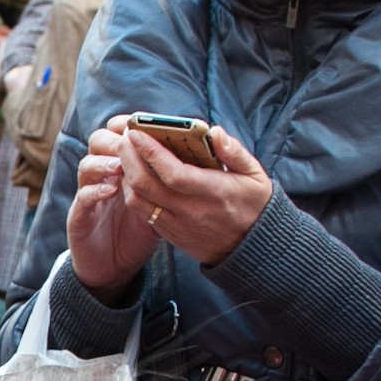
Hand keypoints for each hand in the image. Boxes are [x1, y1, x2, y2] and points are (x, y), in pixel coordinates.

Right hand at [64, 124, 161, 300]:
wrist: (114, 269)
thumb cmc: (140, 232)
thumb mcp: (161, 203)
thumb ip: (173, 179)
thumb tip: (204, 158)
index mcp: (120, 167)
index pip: (118, 133)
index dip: (128, 124)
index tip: (144, 122)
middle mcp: (101, 177)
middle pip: (98, 141)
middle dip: (115, 137)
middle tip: (131, 140)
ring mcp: (87, 195)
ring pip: (87, 166)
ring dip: (104, 162)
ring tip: (121, 164)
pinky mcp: (79, 218)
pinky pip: (82, 199)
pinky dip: (95, 191)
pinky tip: (112, 190)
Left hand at [109, 118, 273, 265]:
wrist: (250, 248)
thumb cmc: (253, 204)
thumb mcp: (255, 175)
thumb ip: (234, 152)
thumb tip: (213, 131)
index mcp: (214, 193)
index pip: (174, 174)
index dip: (151, 152)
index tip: (137, 132)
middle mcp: (192, 211)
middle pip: (146, 185)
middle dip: (129, 157)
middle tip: (125, 137)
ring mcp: (178, 225)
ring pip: (138, 200)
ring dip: (126, 174)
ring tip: (126, 153)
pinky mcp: (169, 234)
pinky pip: (142, 212)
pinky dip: (132, 191)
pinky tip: (133, 174)